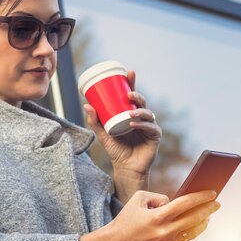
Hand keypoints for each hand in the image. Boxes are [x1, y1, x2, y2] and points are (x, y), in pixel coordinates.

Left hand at [83, 70, 160, 201]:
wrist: (125, 168)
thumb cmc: (115, 149)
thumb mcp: (102, 133)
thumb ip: (95, 121)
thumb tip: (86, 104)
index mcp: (130, 113)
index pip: (132, 96)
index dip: (132, 84)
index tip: (129, 72)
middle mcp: (141, 118)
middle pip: (142, 102)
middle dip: (137, 94)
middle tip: (130, 93)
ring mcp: (149, 126)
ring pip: (148, 113)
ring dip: (139, 110)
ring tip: (130, 112)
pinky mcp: (154, 136)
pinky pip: (151, 127)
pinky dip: (142, 124)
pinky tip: (134, 124)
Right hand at [107, 190, 219, 240]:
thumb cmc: (126, 219)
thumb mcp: (138, 199)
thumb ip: (158, 197)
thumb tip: (172, 202)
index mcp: (158, 216)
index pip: (185, 204)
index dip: (201, 197)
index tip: (212, 192)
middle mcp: (164, 232)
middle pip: (194, 219)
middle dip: (208, 210)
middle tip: (216, 203)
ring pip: (190, 233)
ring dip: (200, 223)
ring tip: (206, 217)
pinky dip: (182, 234)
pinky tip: (184, 228)